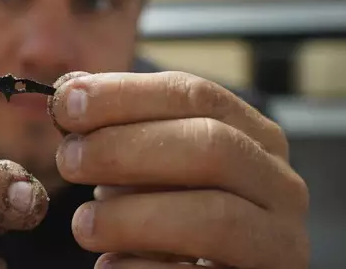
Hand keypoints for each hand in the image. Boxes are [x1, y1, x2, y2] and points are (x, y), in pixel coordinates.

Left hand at [49, 71, 309, 267]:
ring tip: (83, 224)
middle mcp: (278, 183)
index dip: (125, 94)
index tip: (67, 102)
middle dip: (127, 148)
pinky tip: (109, 265)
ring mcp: (278, 241)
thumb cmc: (174, 208)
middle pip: (212, 146)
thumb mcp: (153, 162)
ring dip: (132, 216)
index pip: (196, 95)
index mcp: (253, 135)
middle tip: (69, 159)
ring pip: (215, 217)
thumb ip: (121, 129)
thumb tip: (70, 93)